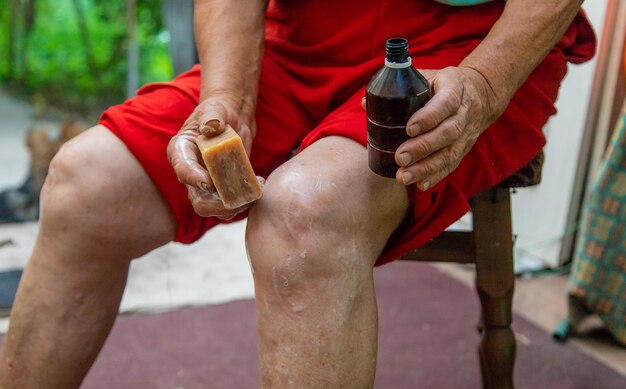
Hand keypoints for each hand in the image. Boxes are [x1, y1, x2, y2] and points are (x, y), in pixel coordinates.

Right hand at [167, 97, 259, 218]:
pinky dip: (247, 200)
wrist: (231, 120)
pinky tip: (259, 184)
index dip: (193, 179)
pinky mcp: (224, 188)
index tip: (208, 182)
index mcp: (181, 152)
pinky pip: (232, 203)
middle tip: (237, 197)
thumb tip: (212, 127)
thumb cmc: (218, 112)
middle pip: (199, 201)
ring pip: (216, 208)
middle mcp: (191, 173)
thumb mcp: (213, 108)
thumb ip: (212, 116)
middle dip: (218, 204)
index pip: (183, 170)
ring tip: (254, 191)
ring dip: (237, 205)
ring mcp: (207, 184)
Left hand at [395, 66, 503, 189]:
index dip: (429, 117)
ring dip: (426, 167)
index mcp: (455, 87)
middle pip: (448, 132)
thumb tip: (365, 103)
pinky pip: (452, 165)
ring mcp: (467, 132)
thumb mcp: (427, 76)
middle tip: (400, 157)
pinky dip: (436, 176)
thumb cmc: (443, 85)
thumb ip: (400, 88)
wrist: (480, 94)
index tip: (408, 128)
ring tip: (404, 176)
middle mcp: (464, 111)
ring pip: (450, 152)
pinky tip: (420, 184)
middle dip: (423, 147)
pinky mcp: (464, 148)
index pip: (446, 102)